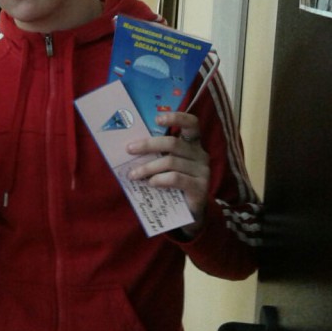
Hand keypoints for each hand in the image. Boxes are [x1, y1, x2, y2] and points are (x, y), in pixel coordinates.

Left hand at [126, 111, 209, 235]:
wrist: (189, 213)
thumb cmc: (173, 184)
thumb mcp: (166, 165)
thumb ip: (156, 154)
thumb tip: (130, 146)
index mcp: (192, 144)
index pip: (191, 124)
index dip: (176, 117)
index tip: (157, 119)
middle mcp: (200, 154)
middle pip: (173, 143)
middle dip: (148, 145)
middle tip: (129, 149)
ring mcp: (202, 171)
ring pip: (171, 162)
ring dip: (148, 167)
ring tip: (134, 175)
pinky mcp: (200, 187)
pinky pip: (176, 178)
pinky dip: (159, 180)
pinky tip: (150, 183)